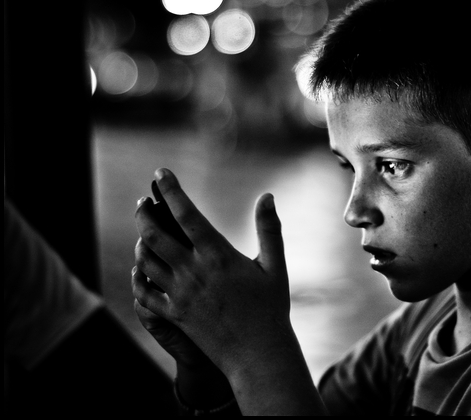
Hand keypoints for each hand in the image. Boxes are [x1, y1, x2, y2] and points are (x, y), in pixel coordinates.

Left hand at [132, 168, 291, 377]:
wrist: (258, 354)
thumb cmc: (271, 308)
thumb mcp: (275, 265)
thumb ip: (269, 228)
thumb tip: (267, 196)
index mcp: (219, 256)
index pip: (187, 214)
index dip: (172, 190)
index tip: (161, 172)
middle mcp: (194, 273)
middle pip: (155, 235)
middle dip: (145, 213)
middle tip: (144, 200)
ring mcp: (180, 295)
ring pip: (145, 261)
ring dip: (140, 240)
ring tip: (143, 229)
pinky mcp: (173, 315)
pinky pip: (145, 292)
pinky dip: (139, 275)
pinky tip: (142, 267)